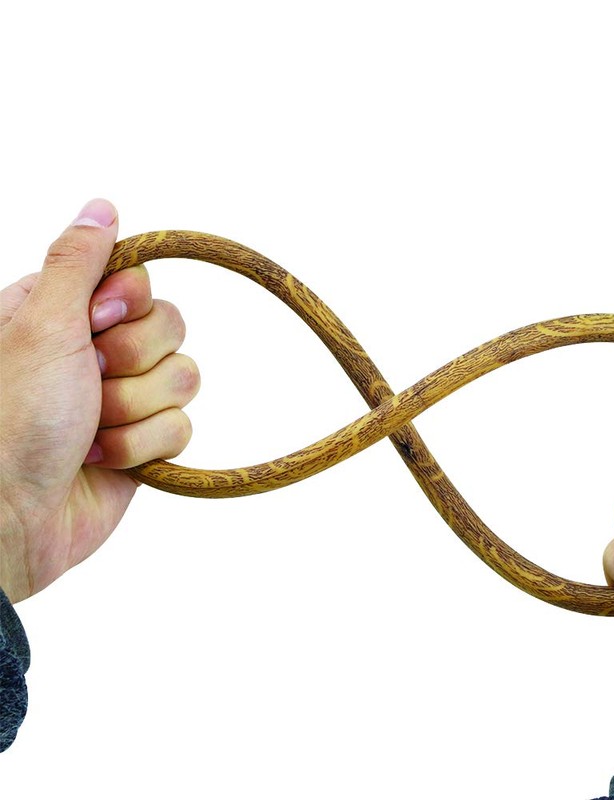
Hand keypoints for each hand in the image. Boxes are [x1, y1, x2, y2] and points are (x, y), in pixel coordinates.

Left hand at [0, 200, 198, 602]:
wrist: (14, 517)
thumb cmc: (12, 419)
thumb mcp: (42, 325)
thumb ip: (78, 262)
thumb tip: (102, 205)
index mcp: (65, 313)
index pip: (138, 282)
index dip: (128, 304)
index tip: (96, 323)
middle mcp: (96, 351)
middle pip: (170, 328)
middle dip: (133, 363)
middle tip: (88, 382)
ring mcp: (123, 397)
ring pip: (183, 378)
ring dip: (135, 409)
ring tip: (89, 431)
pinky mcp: (144, 441)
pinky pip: (182, 426)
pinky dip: (142, 445)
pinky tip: (101, 459)